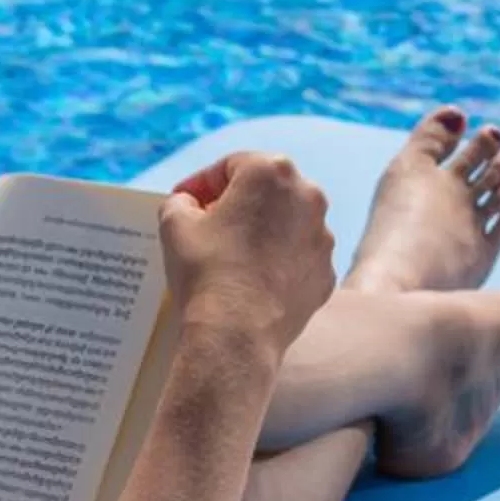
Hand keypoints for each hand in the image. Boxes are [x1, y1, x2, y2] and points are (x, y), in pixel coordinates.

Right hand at [160, 151, 335, 361]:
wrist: (237, 334)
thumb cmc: (206, 271)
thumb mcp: (174, 223)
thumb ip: (180, 200)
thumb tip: (188, 204)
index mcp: (271, 171)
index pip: (230, 166)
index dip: (201, 183)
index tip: (185, 201)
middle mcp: (308, 196)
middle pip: (265, 190)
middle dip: (236, 203)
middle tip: (207, 224)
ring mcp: (322, 237)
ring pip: (285, 224)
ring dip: (260, 233)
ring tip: (230, 256)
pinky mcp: (325, 273)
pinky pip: (297, 259)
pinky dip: (277, 264)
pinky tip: (251, 281)